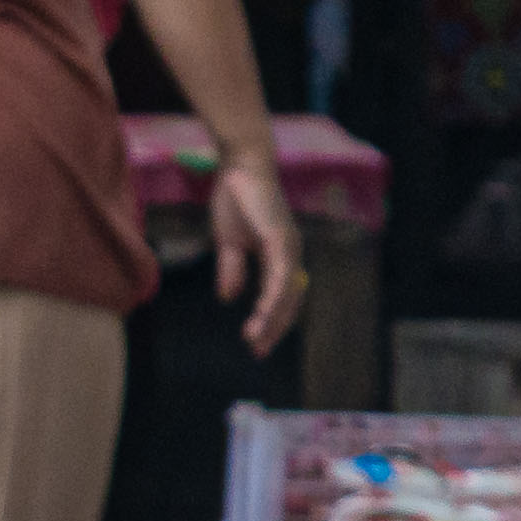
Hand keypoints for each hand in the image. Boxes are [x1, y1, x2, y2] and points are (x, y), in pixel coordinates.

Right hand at [206, 154, 307, 359]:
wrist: (239, 168)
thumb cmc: (234, 200)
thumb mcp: (229, 243)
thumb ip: (231, 270)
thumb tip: (230, 297)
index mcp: (280, 255)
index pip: (282, 296)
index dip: (271, 320)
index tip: (255, 343)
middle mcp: (291, 253)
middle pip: (290, 300)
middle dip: (275, 328)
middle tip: (258, 352)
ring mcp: (289, 246)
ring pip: (287, 293)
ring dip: (272, 319)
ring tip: (255, 339)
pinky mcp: (280, 238)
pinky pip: (280, 276)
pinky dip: (273, 298)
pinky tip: (261, 314)